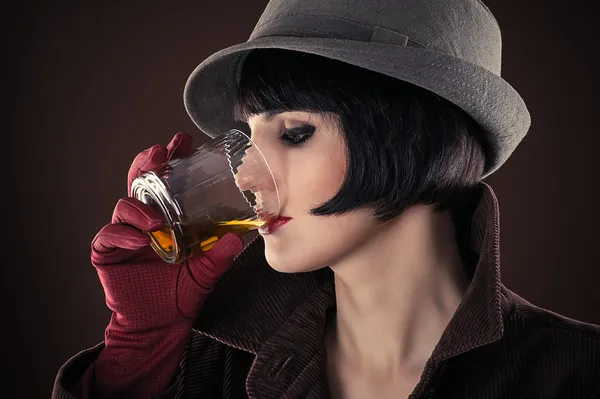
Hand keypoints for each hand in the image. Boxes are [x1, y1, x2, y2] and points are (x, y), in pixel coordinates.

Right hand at [81, 132, 244, 397]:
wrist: (160, 325)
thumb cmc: (182, 293)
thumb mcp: (206, 272)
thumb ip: (219, 256)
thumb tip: (237, 239)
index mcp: (169, 217)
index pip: (169, 181)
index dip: (174, 159)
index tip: (184, 141)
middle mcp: (146, 219)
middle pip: (142, 181)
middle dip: (149, 162)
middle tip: (161, 153)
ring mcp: (126, 233)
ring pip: (125, 204)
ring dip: (140, 205)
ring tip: (156, 219)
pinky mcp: (109, 251)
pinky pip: (111, 235)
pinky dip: (124, 234)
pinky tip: (140, 239)